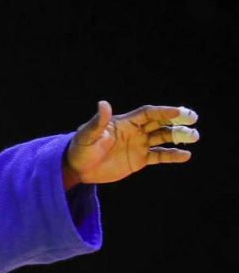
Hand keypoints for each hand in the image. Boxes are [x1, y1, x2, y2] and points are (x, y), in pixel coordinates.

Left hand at [64, 101, 198, 187]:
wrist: (78, 168)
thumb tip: (103, 104)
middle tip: (193, 118)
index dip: (162, 112)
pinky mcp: (139, 159)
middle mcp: (135, 131)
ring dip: (178, 136)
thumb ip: (98, 121)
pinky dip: (172, 155)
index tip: (177, 112)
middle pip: (160, 122)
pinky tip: (185, 155)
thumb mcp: (87, 135)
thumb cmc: (80, 148)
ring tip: (194, 136)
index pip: (148, 113)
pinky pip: (159, 156)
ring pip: (163, 137)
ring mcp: (138, 145)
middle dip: (176, 120)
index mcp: (125, 123)